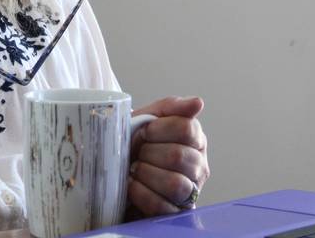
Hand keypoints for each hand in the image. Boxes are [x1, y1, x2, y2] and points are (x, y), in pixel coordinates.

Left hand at [126, 96, 209, 216]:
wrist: (115, 174)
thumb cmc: (134, 145)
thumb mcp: (147, 119)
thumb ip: (171, 108)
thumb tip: (198, 102)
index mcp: (195, 139)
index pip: (187, 128)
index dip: (159, 129)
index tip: (144, 131)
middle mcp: (199, 166)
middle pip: (179, 156)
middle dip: (149, 152)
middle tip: (136, 151)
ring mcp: (190, 192)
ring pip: (175, 184)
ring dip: (146, 173)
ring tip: (134, 168)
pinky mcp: (175, 213)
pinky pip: (161, 206)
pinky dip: (140, 193)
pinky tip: (131, 184)